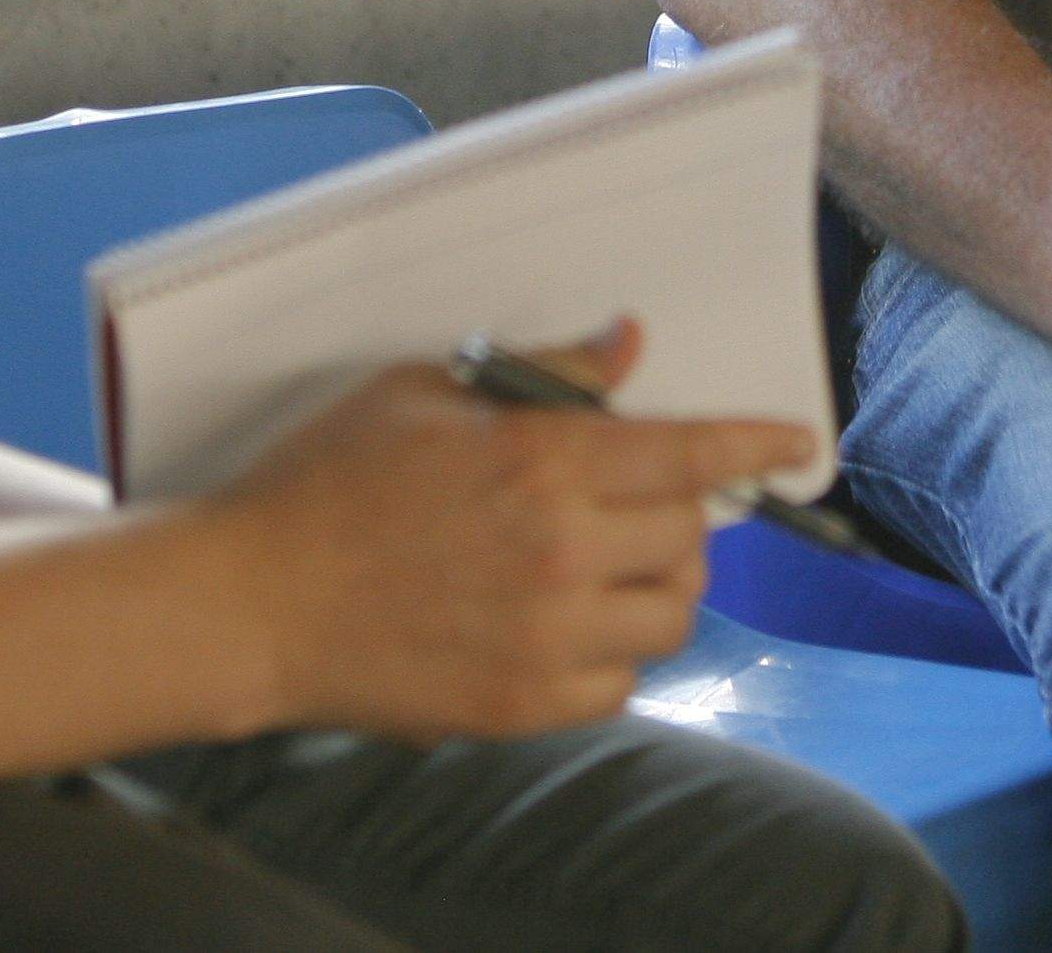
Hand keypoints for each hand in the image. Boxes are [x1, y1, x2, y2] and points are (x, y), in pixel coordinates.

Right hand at [207, 323, 814, 741]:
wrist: (251, 602)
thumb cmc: (327, 482)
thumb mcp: (425, 393)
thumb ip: (543, 373)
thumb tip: (628, 346)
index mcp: (539, 460)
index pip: (687, 450)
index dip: (755, 443)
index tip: (801, 443)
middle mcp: (559, 549)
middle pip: (690, 535)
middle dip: (682, 514)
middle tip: (642, 508)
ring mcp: (544, 636)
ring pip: (670, 616)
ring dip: (658, 587)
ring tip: (611, 570)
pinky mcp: (520, 705)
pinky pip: (618, 684)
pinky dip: (612, 655)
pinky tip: (569, 627)